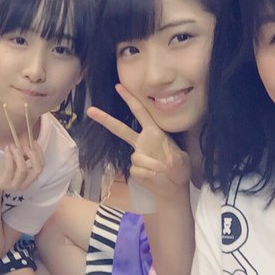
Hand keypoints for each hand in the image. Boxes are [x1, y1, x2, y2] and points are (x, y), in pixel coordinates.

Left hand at [0, 143, 44, 192]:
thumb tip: (29, 142)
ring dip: (19, 154)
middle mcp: (25, 183)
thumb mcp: (15, 161)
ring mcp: (15, 185)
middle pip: (37, 170)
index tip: (34, 142)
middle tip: (25, 146)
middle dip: (33, 155)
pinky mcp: (5, 183)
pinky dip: (9, 156)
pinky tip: (7, 148)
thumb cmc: (3, 169)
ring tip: (13, 145)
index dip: (39, 153)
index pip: (41, 166)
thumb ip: (23, 155)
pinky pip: (9, 169)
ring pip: (23, 169)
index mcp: (30, 178)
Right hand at [87, 84, 190, 198]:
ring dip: (151, 164)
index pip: (140, 113)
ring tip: (163, 170)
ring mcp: (137, 155)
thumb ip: (176, 160)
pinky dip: (147, 174)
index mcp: (154, 132)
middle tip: (90, 110)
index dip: (130, 99)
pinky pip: (137, 169)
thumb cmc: (180, 169)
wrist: (174, 188)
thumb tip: (167, 162)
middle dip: (105, 119)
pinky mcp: (134, 169)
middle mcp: (142, 142)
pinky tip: (155, 176)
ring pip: (136, 157)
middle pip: (120, 129)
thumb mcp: (183, 161)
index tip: (118, 86)